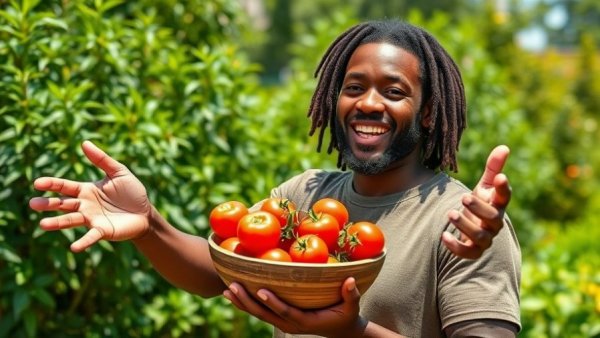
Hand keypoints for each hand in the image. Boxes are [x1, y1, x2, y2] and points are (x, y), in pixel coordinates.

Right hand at [29, 140, 150, 251]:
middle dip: (48, 204)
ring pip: (71, 220)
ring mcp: (92, 219)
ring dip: (58, 223)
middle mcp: (85, 205)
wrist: (146, 213)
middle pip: (63, 204)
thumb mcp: (119, 172)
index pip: (65, 186)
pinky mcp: (103, 231)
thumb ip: (102, 159)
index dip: (52, 184)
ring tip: (43, 225)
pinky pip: (91, 236)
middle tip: (33, 204)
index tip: (37, 183)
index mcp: (86, 190)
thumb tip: (84, 142)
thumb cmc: (132, 192)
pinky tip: (74, 247)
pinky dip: (83, 242)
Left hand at [223, 277, 365, 336]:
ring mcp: (284, 322)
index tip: (260, 291)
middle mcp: (291, 324)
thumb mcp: (351, 306)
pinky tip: (234, 293)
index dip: (273, 303)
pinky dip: (247, 303)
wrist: (341, 330)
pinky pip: (261, 312)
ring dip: (242, 303)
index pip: (286, 312)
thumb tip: (350, 280)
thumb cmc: (346, 315)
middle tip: (232, 287)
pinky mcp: (281, 318)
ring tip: (226, 290)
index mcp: (305, 322)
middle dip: (247, 301)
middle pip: (265, 314)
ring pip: (259, 314)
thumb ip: (351, 294)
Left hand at [442, 145, 511, 258]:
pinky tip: (443, 235)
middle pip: (493, 218)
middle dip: (479, 208)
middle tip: (464, 197)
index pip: (505, 197)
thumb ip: (493, 167)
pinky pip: (468, 253)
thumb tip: (504, 147)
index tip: (500, 177)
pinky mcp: (473, 250)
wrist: (472, 226)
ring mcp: (485, 238)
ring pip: (481, 237)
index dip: (504, 188)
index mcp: (497, 205)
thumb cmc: (481, 202)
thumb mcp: (484, 184)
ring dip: (465, 225)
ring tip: (450, 213)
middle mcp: (494, 223)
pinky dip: (456, 246)